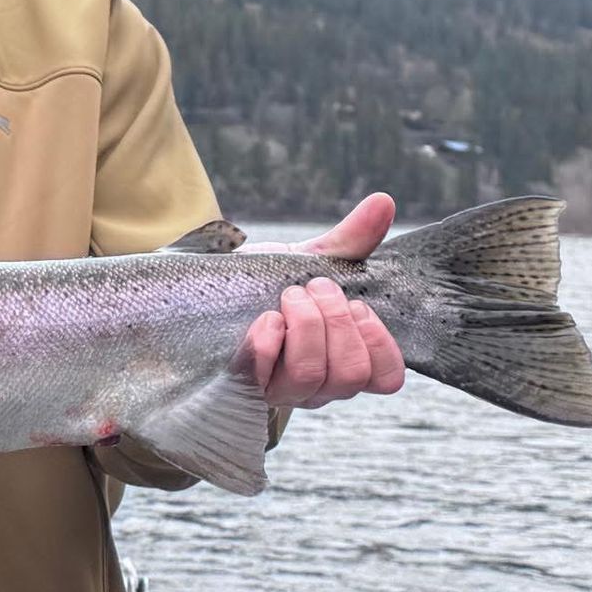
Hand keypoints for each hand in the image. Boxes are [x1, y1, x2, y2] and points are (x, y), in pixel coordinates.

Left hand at [237, 192, 406, 408]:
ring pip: (310, 376)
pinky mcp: (242, 386)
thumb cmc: (264, 284)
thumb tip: (383, 201)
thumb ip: (348, 240)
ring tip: (288, 295)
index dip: (378, 341)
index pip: (385, 378)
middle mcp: (316, 384)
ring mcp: (279, 389)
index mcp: (341, 359)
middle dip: (335, 320)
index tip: (356, 305)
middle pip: (350, 374)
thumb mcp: (309, 261)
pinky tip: (264, 318)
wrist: (206, 291)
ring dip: (305, 326)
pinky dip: (266, 344)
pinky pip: (262, 378)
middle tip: (312, 288)